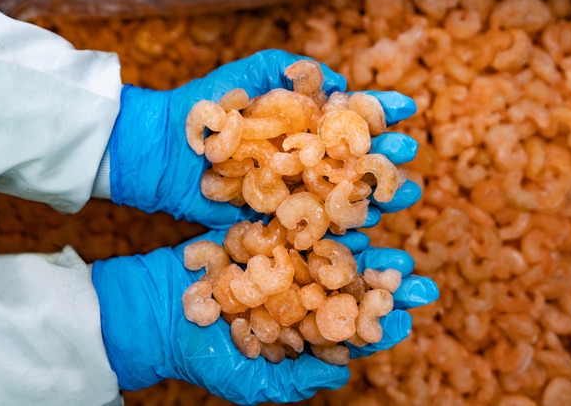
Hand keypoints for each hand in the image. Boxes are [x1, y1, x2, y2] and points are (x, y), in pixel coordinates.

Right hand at [91, 229, 437, 404]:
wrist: (151, 311)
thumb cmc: (199, 354)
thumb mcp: (248, 380)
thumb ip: (295, 379)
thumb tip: (343, 373)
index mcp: (302, 325)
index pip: (350, 322)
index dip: (381, 317)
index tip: (411, 312)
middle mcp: (298, 288)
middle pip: (351, 278)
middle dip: (386, 275)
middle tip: (419, 273)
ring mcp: (279, 255)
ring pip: (331, 241)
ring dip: (366, 232)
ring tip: (396, 222)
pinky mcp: (259, 227)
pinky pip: (293, 214)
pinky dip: (320, 202)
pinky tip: (346, 191)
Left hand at [107, 49, 418, 228]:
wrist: (163, 149)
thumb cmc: (206, 105)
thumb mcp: (249, 73)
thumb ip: (290, 67)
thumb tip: (339, 82)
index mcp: (300, 121)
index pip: (349, 115)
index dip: (379, 110)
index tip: (407, 108)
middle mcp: (302, 158)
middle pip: (354, 158)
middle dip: (385, 155)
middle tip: (407, 154)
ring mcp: (291, 191)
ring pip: (342, 196)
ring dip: (376, 194)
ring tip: (404, 192)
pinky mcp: (276, 221)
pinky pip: (314, 228)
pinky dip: (343, 232)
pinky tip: (371, 229)